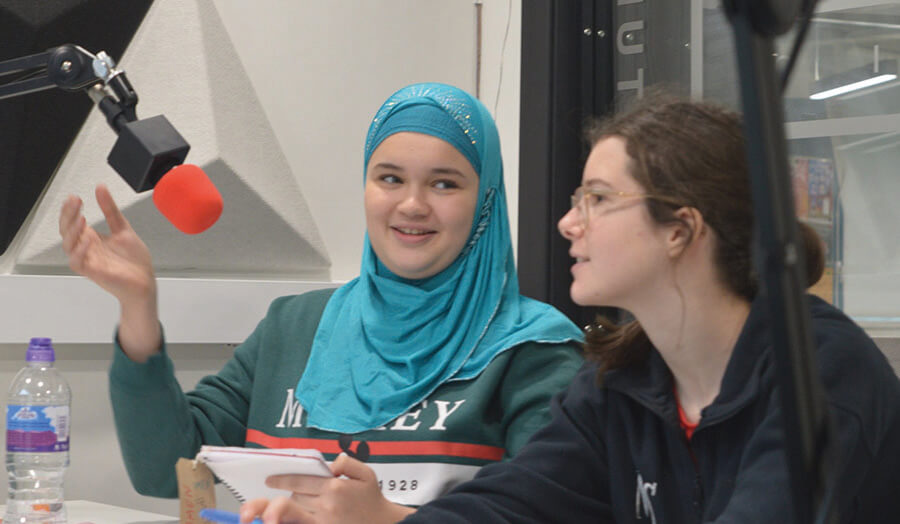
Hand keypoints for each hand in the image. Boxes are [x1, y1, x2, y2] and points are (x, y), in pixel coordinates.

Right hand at [59, 185, 160, 359]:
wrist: (145, 282)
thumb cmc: (133, 259)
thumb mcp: (123, 228)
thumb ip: (110, 210)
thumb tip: (100, 187)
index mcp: (91, 237)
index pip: (72, 221)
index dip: (70, 210)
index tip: (74, 197)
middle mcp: (86, 248)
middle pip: (66, 230)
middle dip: (68, 215)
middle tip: (75, 201)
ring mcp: (88, 260)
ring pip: (68, 245)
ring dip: (72, 231)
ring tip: (81, 218)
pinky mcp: (92, 272)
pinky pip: (77, 262)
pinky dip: (79, 251)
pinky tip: (88, 240)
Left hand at [240, 454, 414, 523]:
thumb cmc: (373, 499)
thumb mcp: (367, 474)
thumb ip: (348, 463)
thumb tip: (331, 464)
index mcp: (334, 487)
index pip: (300, 481)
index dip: (282, 480)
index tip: (269, 480)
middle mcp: (326, 505)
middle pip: (293, 499)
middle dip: (279, 497)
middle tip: (260, 501)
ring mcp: (323, 522)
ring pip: (293, 514)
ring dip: (281, 512)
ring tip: (260, 515)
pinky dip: (290, 522)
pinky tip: (278, 521)